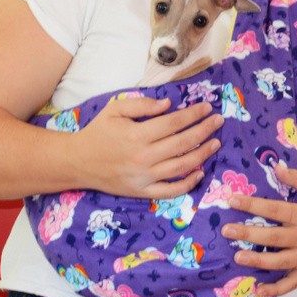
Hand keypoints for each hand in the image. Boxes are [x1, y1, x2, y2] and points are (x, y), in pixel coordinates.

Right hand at [78, 95, 223, 199]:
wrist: (78, 162)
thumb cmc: (98, 132)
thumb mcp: (115, 109)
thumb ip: (141, 104)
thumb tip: (168, 104)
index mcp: (137, 134)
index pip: (174, 122)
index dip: (194, 114)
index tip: (207, 108)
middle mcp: (143, 157)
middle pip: (183, 143)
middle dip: (204, 130)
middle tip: (218, 121)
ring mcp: (144, 177)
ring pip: (181, 167)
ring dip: (202, 154)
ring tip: (215, 143)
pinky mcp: (142, 191)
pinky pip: (170, 191)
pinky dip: (187, 184)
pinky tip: (200, 173)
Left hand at [221, 165, 296, 296]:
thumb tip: (275, 167)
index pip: (275, 209)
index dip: (252, 205)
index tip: (232, 200)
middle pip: (274, 237)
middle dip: (249, 234)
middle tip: (226, 231)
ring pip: (281, 261)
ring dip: (259, 261)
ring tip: (238, 258)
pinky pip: (293, 283)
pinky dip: (277, 289)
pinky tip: (259, 290)